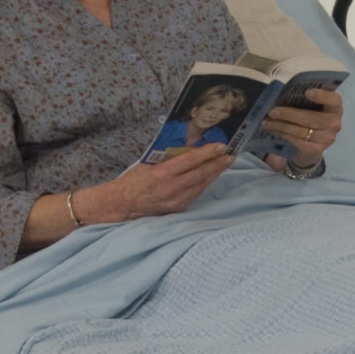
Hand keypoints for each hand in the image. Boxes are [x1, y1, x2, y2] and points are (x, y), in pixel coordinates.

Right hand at [104, 143, 232, 218]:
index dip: (208, 152)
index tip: (221, 146)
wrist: (124, 204)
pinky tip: (211, 175)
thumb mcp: (149, 163)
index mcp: (162, 174)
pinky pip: (196, 193)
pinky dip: (205, 182)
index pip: (190, 161)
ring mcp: (177, 200)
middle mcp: (172, 189)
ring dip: (215, 173)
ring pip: (202, 184)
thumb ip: (169, 157)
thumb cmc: (134, 180)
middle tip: (230, 154)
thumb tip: (189, 146)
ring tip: (225, 162)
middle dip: (218, 163)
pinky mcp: (179, 208)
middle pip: (201, 174)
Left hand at [274, 88, 343, 173]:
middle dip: (289, 114)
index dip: (322, 96)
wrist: (309, 147)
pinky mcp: (316, 150)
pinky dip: (283, 135)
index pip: (334, 100)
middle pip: (311, 118)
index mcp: (334, 108)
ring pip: (301, 131)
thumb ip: (303, 101)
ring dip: (281, 126)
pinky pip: (297, 141)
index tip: (307, 92)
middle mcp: (334, 124)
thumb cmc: (308, 120)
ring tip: (267, 122)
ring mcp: (326, 139)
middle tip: (272, 111)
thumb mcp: (309, 108)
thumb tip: (281, 97)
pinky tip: (273, 130)